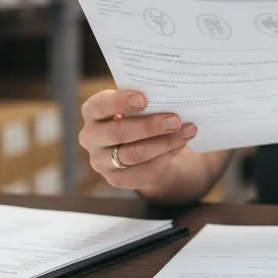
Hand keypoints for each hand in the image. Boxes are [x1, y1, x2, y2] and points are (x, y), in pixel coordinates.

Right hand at [78, 89, 197, 190]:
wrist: (145, 149)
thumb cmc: (141, 116)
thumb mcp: (140, 106)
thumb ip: (148, 101)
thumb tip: (172, 98)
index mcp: (92, 112)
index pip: (99, 105)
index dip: (120, 102)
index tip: (144, 99)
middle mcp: (90, 137)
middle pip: (117, 132)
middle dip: (149, 126)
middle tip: (175, 120)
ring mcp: (100, 161)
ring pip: (133, 154)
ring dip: (164, 143)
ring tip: (187, 131)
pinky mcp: (115, 179)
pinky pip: (143, 169)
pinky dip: (166, 156)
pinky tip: (181, 144)